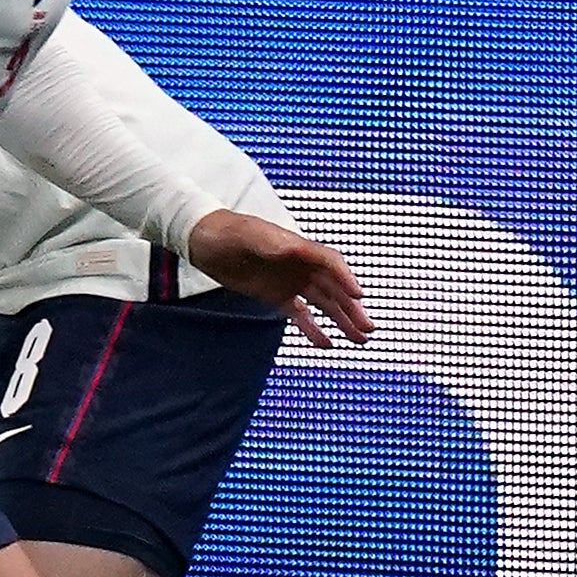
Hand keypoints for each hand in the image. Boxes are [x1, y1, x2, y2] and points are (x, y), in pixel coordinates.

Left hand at [186, 206, 372, 345]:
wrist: (207, 242)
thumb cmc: (231, 233)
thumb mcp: (251, 236)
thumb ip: (271, 244)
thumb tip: (292, 250)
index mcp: (300, 248)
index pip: (331, 263)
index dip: (346, 279)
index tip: (359, 296)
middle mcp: (302, 266)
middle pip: (335, 288)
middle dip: (352, 308)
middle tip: (368, 328)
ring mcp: (292, 282)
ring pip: (324, 304)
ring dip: (342, 321)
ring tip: (359, 339)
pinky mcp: (278, 297)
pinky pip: (301, 315)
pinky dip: (314, 329)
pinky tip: (328, 343)